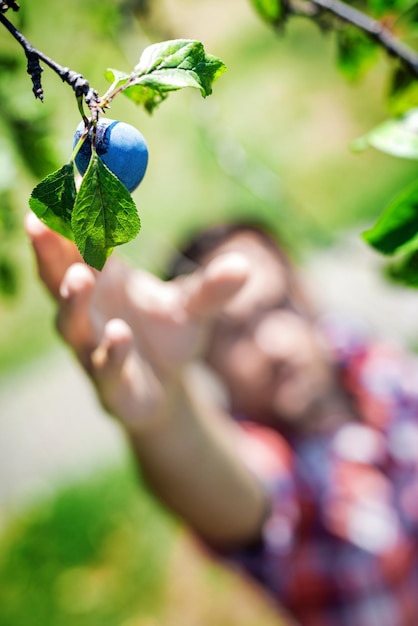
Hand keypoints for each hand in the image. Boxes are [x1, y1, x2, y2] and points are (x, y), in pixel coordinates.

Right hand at [25, 214, 248, 430]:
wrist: (167, 388)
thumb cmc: (167, 337)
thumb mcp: (193, 307)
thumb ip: (211, 288)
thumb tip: (243, 267)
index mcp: (105, 281)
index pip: (82, 244)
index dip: (75, 219)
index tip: (72, 184)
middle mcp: (90, 311)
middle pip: (60, 277)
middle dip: (50, 251)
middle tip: (40, 221)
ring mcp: (94, 349)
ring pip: (72, 324)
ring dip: (72, 300)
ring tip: (79, 277)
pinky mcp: (110, 386)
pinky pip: (105, 367)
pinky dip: (111, 352)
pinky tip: (120, 333)